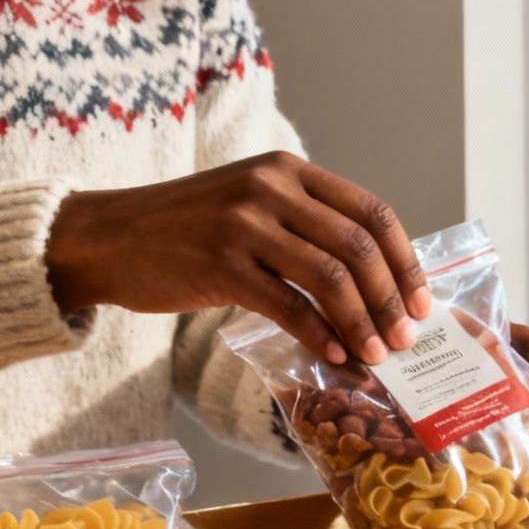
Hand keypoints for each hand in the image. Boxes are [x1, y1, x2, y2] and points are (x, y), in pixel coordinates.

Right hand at [45, 152, 429, 363]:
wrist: (108, 236)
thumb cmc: (185, 229)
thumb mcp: (252, 204)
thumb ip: (305, 225)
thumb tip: (372, 281)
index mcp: (289, 171)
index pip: (372, 213)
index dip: (405, 261)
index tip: (420, 301)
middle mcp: (273, 189)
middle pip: (360, 247)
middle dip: (391, 300)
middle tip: (405, 339)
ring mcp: (246, 225)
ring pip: (331, 278)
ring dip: (362, 324)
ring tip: (375, 356)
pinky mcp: (221, 264)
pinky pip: (289, 307)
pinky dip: (320, 336)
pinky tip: (334, 357)